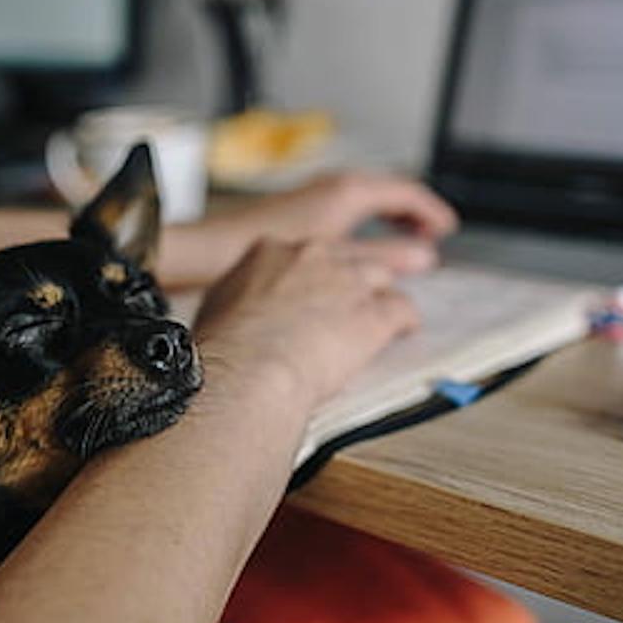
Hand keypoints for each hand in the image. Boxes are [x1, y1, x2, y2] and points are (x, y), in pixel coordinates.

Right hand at [192, 237, 418, 410]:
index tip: (313, 295)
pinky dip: (405, 322)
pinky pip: (403, 309)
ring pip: (380, 277)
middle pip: (346, 259)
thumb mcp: (217, 309)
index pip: (305, 254)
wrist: (248, 371)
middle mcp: (313, 257)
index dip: (312, 277)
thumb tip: (237, 312)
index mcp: (270, 252)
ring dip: (380, 298)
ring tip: (383, 318)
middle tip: (348, 307)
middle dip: (350, 283)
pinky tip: (403, 332)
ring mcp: (347, 281)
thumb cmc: (225, 350)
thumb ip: (238, 300)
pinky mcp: (374, 314)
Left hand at [214, 172, 458, 274]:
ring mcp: (312, 197)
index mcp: (349, 191)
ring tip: (398, 245)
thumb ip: (388, 259)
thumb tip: (424, 258)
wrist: (214, 254)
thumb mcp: (344, 262)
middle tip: (429, 236)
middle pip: (385, 193)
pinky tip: (352, 253)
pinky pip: (341, 210)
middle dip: (409, 214)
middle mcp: (331, 187)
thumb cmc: (277, 258)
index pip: (406, 191)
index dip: (430, 211)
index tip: (446, 228)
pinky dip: (359, 225)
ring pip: (362, 202)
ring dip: (384, 219)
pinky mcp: (296, 211)